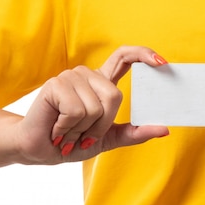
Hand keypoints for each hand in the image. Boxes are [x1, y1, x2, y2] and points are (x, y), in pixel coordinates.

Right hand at [15, 46, 169, 163]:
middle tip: (83, 134)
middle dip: (101, 125)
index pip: (125, 57)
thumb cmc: (73, 142)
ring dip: (83, 129)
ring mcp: (71, 77)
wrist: (40, 150)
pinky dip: (69, 127)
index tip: (162, 62)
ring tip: (68, 131)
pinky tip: (57, 128)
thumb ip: (135, 133)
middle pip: (114, 96)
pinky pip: (77, 110)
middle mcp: (88, 75)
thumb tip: (164, 129)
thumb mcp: (109, 139)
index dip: (143, 54)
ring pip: (95, 107)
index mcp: (102, 83)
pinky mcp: (56, 84)